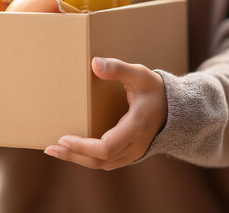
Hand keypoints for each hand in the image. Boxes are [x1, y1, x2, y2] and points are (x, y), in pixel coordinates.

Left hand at [44, 57, 166, 169]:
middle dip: (73, 155)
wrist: (179, 109)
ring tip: (55, 150)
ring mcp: (133, 153)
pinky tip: (73, 150)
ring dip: (78, 159)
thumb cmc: (155, 89)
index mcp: (136, 127)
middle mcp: (135, 145)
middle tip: (50, 148)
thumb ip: (118, 69)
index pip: (106, 147)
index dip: (83, 146)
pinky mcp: (129, 154)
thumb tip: (94, 63)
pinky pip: (106, 162)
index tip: (62, 138)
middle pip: (100, 161)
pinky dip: (88, 158)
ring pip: (102, 164)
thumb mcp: (140, 75)